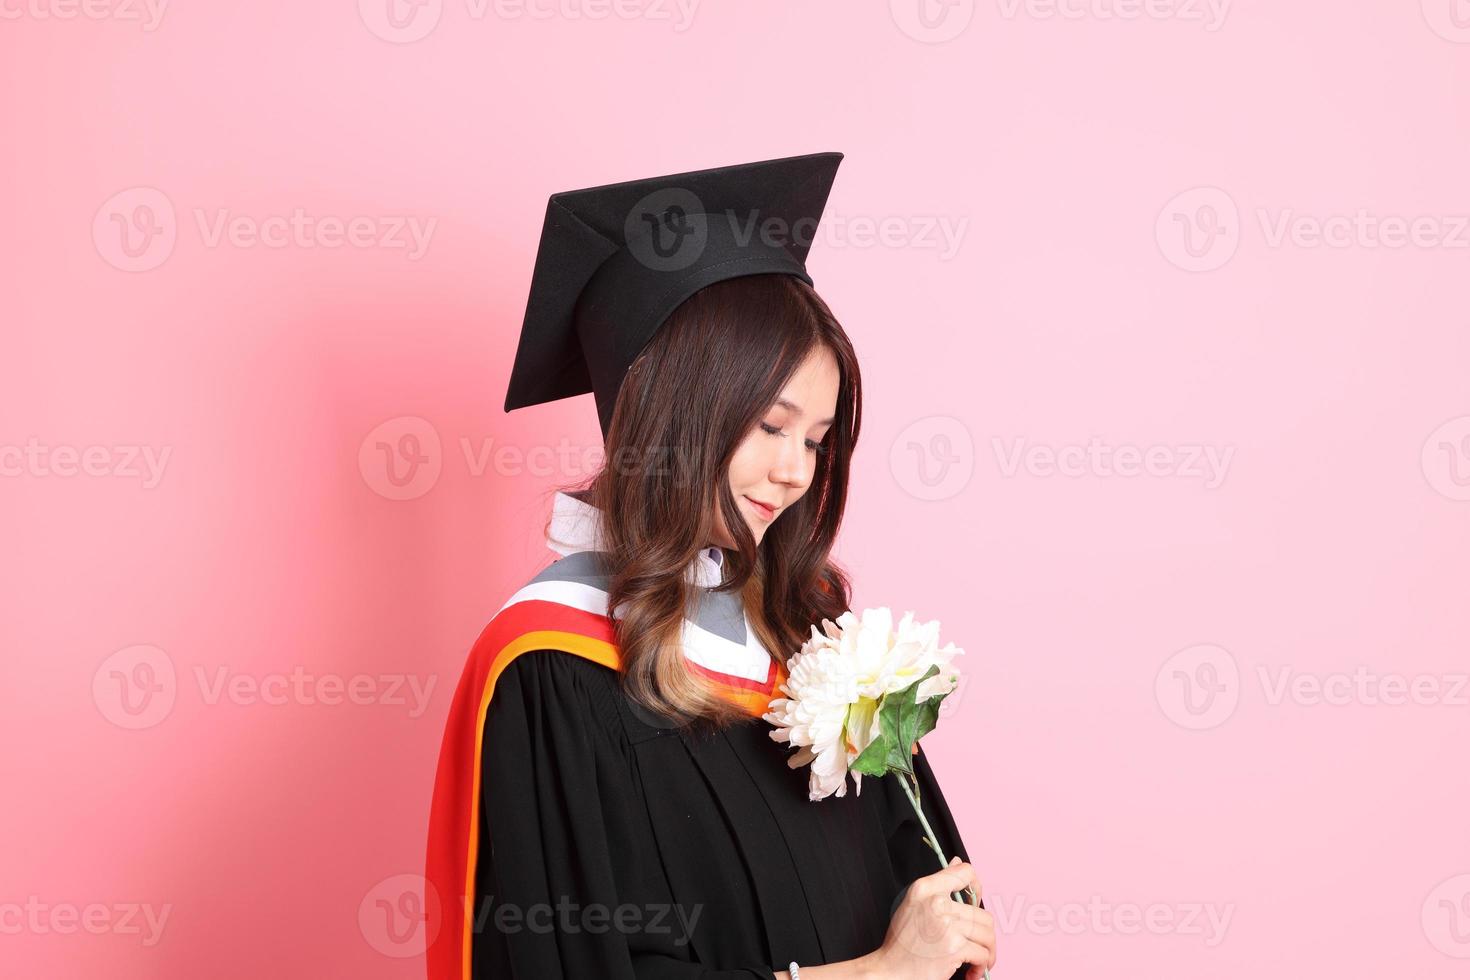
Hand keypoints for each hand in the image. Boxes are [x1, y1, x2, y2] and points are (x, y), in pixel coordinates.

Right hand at [867, 857, 995, 979]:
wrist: (890, 972)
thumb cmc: (901, 943)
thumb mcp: (913, 904)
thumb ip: (937, 884)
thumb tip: (956, 862)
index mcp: (925, 888)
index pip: (965, 872)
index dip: (977, 888)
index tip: (976, 902)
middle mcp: (936, 903)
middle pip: (983, 914)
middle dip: (984, 936)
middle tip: (976, 948)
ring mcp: (947, 925)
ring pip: (987, 935)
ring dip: (987, 953)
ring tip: (976, 962)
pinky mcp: (954, 947)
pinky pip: (983, 955)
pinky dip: (982, 967)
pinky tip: (972, 972)